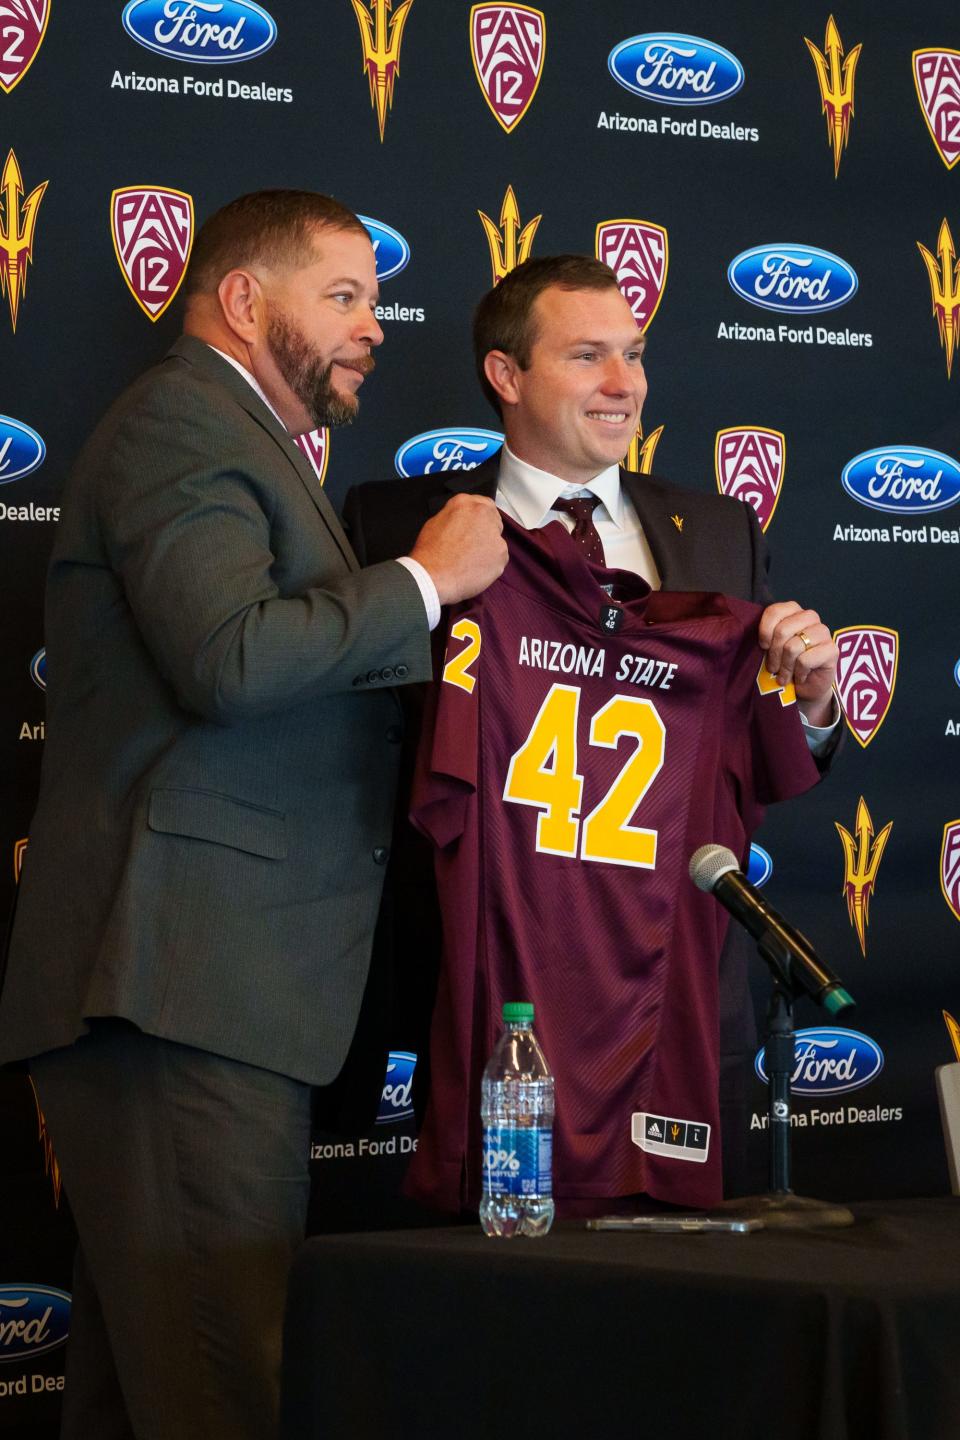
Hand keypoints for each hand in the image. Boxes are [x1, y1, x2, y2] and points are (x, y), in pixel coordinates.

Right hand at [409, 495, 508, 604]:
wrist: (433, 576)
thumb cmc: (430, 553)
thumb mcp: (435, 522)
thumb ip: (455, 517)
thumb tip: (462, 522)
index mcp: (465, 504)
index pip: (483, 503)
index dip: (480, 517)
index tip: (477, 526)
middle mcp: (483, 514)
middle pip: (493, 520)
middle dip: (486, 531)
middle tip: (472, 546)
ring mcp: (495, 534)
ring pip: (497, 541)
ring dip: (488, 549)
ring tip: (470, 561)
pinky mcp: (501, 554)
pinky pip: (499, 559)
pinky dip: (490, 565)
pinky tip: (475, 569)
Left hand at [758, 601, 837, 725]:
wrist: (806, 687)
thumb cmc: (785, 664)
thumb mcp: (771, 648)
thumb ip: (766, 638)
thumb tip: (757, 641)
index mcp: (793, 611)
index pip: (775, 611)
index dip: (765, 631)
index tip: (763, 647)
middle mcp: (810, 617)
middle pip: (783, 630)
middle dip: (774, 654)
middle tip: (773, 668)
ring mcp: (823, 632)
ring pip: (793, 647)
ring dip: (785, 667)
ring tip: (784, 676)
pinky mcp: (832, 650)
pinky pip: (805, 660)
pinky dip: (798, 673)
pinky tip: (799, 677)